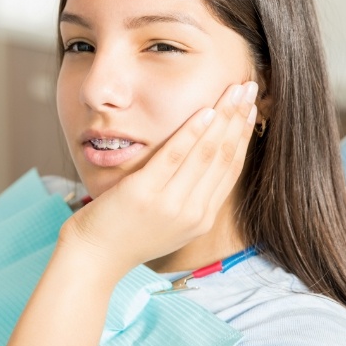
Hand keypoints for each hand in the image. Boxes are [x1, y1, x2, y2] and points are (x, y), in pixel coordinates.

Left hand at [59, 81, 258, 274]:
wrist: (94, 257)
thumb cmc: (126, 235)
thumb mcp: (168, 222)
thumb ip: (188, 197)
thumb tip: (203, 161)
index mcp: (201, 219)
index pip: (231, 169)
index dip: (243, 135)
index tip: (250, 109)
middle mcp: (193, 213)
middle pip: (224, 156)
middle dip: (239, 118)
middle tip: (250, 87)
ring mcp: (171, 205)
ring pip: (207, 153)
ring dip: (224, 117)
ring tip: (236, 90)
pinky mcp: (145, 193)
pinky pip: (175, 156)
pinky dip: (192, 132)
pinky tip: (205, 110)